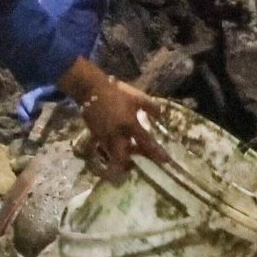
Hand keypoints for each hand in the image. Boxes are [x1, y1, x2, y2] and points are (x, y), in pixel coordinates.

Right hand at [61, 60, 168, 177]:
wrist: (91, 90)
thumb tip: (161, 117)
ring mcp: (105, 138)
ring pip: (113, 157)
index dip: (156, 153)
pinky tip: (119, 148)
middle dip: (130, 166)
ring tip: (130, 158)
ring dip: (122, 161)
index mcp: (130, 125)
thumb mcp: (137, 97)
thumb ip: (151, 108)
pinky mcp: (96, 137)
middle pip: (122, 160)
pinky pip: (107, 150)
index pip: (146, 143)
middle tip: (138, 164)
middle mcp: (117, 135)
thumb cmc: (116, 93)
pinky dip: (114, 152)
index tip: (166, 161)